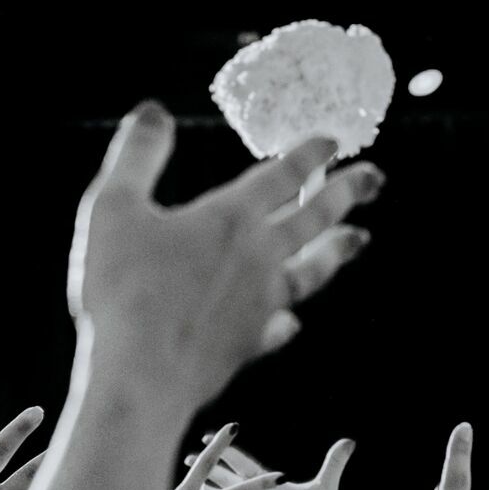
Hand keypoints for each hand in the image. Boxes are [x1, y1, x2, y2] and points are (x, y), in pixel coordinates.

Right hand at [66, 101, 381, 407]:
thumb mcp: (113, 208)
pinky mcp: (248, 345)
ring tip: (359, 240)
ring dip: (335, 252)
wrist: (141, 377)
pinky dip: (287, 319)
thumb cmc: (124, 291)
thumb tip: (154, 112)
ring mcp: (259, 305)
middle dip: (346, 194)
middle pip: (312, 219)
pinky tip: (291, 321)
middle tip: (375, 179)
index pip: (282, 176)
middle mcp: (258, 259)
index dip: (309, 154)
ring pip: (310, 272)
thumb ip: (137, 155)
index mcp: (230, 219)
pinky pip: (278, 326)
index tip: (333, 141)